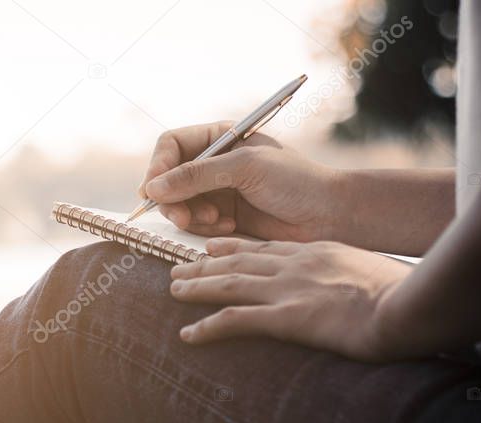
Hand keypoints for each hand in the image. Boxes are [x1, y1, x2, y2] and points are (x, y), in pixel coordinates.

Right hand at [139, 121, 341, 241]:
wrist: (328, 215)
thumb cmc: (296, 181)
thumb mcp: (244, 168)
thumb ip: (197, 175)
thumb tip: (152, 188)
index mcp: (220, 137)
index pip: (171, 145)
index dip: (158, 166)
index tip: (153, 190)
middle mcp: (214, 161)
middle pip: (168, 177)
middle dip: (173, 198)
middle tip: (183, 217)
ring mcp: (217, 190)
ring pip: (178, 203)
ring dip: (190, 215)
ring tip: (216, 221)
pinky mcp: (222, 215)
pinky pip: (194, 222)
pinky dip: (204, 227)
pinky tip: (228, 226)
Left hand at [169, 237, 412, 361]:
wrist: (411, 306)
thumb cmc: (407, 295)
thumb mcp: (377, 276)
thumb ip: (356, 278)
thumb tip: (359, 292)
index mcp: (320, 252)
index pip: (269, 247)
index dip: (237, 247)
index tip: (215, 248)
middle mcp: (298, 264)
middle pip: (241, 260)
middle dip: (206, 264)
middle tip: (180, 268)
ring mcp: (290, 289)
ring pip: (229, 283)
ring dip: (197, 287)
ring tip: (173, 291)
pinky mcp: (287, 317)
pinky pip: (236, 320)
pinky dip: (208, 327)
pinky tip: (188, 335)